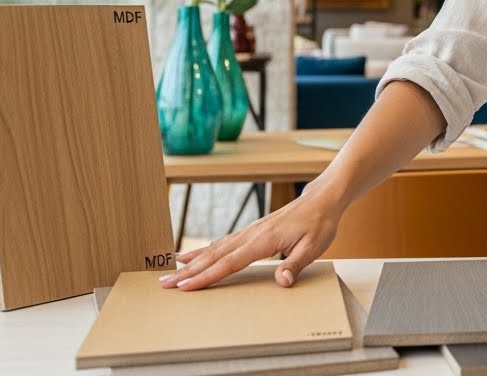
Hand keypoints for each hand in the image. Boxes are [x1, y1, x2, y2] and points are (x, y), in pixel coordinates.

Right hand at [158, 185, 344, 291]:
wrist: (322, 200)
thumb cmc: (320, 223)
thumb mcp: (314, 246)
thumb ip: (295, 264)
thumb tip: (281, 281)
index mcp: (264, 240)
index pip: (230, 263)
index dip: (206, 276)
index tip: (185, 286)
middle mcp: (251, 234)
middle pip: (214, 256)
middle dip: (188, 271)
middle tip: (164, 284)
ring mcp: (249, 231)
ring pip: (214, 248)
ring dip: (191, 261)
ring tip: (169, 272)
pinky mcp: (251, 231)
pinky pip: (222, 243)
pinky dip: (204, 251)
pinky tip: (192, 256)